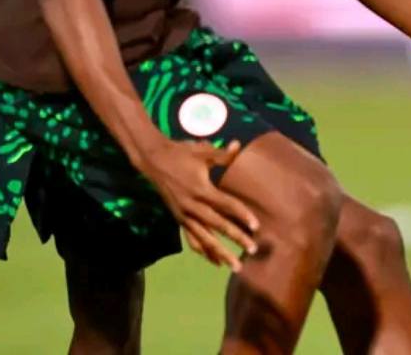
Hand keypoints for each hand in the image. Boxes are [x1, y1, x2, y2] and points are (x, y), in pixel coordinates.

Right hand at [136, 137, 258, 269]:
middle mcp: (192, 207)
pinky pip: (192, 239)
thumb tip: (238, 145)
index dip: (242, 215)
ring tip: (236, 265)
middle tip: (253, 250)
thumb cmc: (181, 154)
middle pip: (218, 226)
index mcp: (201, 190)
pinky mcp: (178, 219)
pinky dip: (203, 251)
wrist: (154, 161)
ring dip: (220, 253)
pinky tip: (215, 262)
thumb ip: (222, 155)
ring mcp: (184, 215)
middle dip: (236, 239)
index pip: (226, 206)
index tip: (256, 226)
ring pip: (204, 239)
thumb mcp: (202, 151)